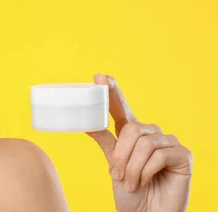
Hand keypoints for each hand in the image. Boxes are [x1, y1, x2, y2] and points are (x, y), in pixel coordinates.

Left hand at [86, 73, 192, 211]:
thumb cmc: (131, 192)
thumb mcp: (114, 165)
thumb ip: (106, 142)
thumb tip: (87, 122)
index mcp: (132, 133)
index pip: (122, 107)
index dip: (112, 90)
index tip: (99, 76)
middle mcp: (151, 134)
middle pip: (131, 129)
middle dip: (120, 154)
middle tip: (116, 174)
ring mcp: (169, 143)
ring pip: (143, 143)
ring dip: (131, 167)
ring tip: (130, 182)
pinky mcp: (183, 155)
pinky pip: (159, 155)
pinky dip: (146, 171)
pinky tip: (145, 182)